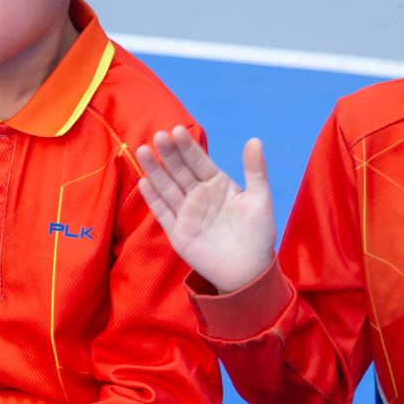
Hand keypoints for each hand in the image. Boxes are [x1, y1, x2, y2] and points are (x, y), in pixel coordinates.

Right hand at [135, 127, 276, 293]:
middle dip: (169, 154)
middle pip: (180, 171)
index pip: (199, 161)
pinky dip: (153, 199)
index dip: (188, 147)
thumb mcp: (260, 199)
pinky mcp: (177, 232)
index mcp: (218, 184)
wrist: (250, 272)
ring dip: (155, 171)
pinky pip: (163, 213)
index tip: (177, 130)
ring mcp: (186, 213)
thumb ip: (256, 170)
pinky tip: (144, 183)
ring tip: (143, 151)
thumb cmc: (259, 235)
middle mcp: (199, 195)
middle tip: (158, 136)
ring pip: (167, 188)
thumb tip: (254, 140)